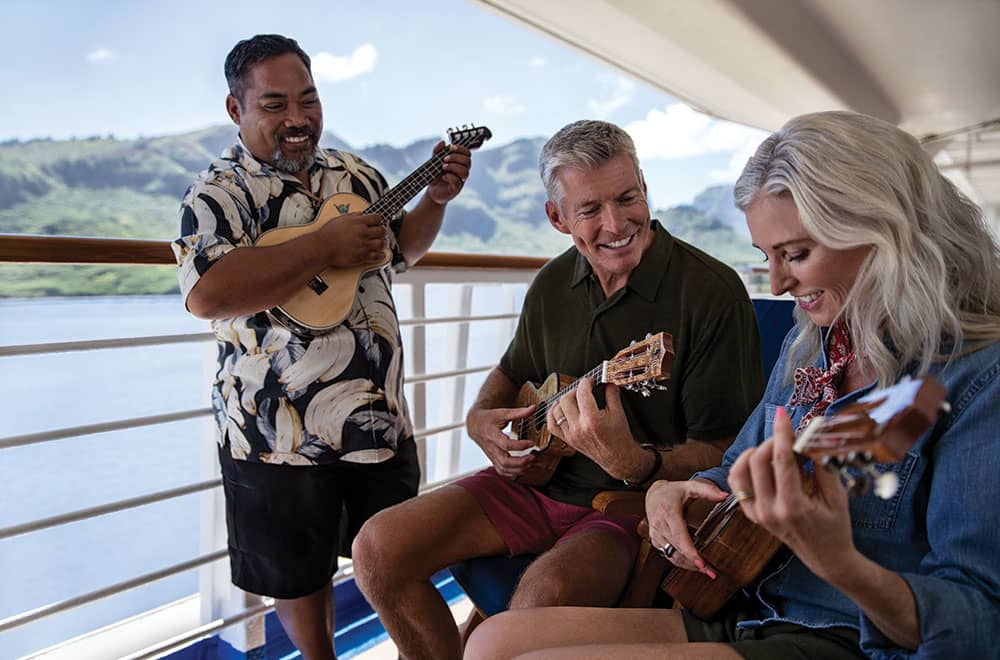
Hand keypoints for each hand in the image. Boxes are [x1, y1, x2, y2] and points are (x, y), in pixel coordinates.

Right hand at [318, 212, 388, 267]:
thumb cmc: (328, 234)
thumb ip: (353, 216)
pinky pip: (377, 256)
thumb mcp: (340, 218)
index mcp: (358, 222)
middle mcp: (363, 233)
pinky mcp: (362, 256)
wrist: (323, 247)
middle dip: (382, 231)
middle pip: (382, 230)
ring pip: (381, 243)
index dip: (379, 220)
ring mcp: (363, 245)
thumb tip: (361, 214)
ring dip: (383, 243)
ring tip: (381, 243)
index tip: (378, 222)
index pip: (377, 218)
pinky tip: (381, 254)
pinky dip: (381, 255)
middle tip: (381, 233)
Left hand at [426, 142, 470, 205]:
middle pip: (468, 161)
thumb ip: (437, 151)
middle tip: (444, 159)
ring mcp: (460, 180)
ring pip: (465, 172)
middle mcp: (462, 171)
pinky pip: (457, 181)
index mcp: (460, 163)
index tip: (451, 147)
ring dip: (453, 167)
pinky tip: (443, 177)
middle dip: (456, 157)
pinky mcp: (455, 189)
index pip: (467, 153)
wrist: (431, 190)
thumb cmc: (435, 175)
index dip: (461, 149)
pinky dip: (449, 177)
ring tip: (443, 167)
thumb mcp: (434, 161)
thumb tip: (443, 142)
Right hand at [466, 404, 536, 479]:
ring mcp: (492, 455)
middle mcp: (491, 448)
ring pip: (503, 469)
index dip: (520, 445)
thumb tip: (534, 408)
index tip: (531, 443)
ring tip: (530, 462)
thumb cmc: (489, 418)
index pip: (506, 444)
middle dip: (520, 462)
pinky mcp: (493, 459)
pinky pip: (501, 471)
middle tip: (532, 456)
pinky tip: (521, 469)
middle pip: (504, 461)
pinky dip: (512, 473)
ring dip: (518, 469)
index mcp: (492, 435)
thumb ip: (519, 412)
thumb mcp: (503, 412)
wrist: (475, 424)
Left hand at [545, 378, 636, 479]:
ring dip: (562, 401)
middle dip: (574, 391)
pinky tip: (558, 409)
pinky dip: (552, 415)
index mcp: (592, 420)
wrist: (618, 458)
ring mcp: (571, 435)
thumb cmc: (619, 438)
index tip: (590, 381)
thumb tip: (607, 382)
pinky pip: (552, 426)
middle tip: (583, 390)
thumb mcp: (619, 413)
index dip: (586, 382)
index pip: (582, 393)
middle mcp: (579, 428)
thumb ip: (612, 394)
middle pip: (566, 400)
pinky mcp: (568, 440)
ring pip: (556, 411)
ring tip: (572, 398)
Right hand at [645, 479, 727, 577]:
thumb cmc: (672, 491)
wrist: (653, 494)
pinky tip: (694, 565)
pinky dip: (681, 562)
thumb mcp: (689, 487)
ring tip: (706, 571)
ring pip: (672, 556)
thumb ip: (708, 490)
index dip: (690, 551)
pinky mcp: (656, 541)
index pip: (679, 535)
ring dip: (689, 566)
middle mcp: (660, 525)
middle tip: (711, 572)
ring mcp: (656, 534)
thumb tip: (725, 495)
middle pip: (677, 550)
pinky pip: (668, 555)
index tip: (701, 563)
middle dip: (695, 563)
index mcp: (668, 512)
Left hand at [728, 406, 856, 582]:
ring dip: (753, 453)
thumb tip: (811, 434)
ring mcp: (757, 514)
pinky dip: (746, 467)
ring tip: (773, 450)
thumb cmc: (836, 526)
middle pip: (757, 461)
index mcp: (793, 506)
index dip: (781, 433)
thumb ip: (821, 464)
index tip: (782, 414)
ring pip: (739, 471)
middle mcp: (769, 510)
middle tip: (787, 436)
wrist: (826, 557)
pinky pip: (737, 483)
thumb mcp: (837, 495)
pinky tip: (762, 463)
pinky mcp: (751, 514)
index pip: (781, 460)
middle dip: (770, 441)